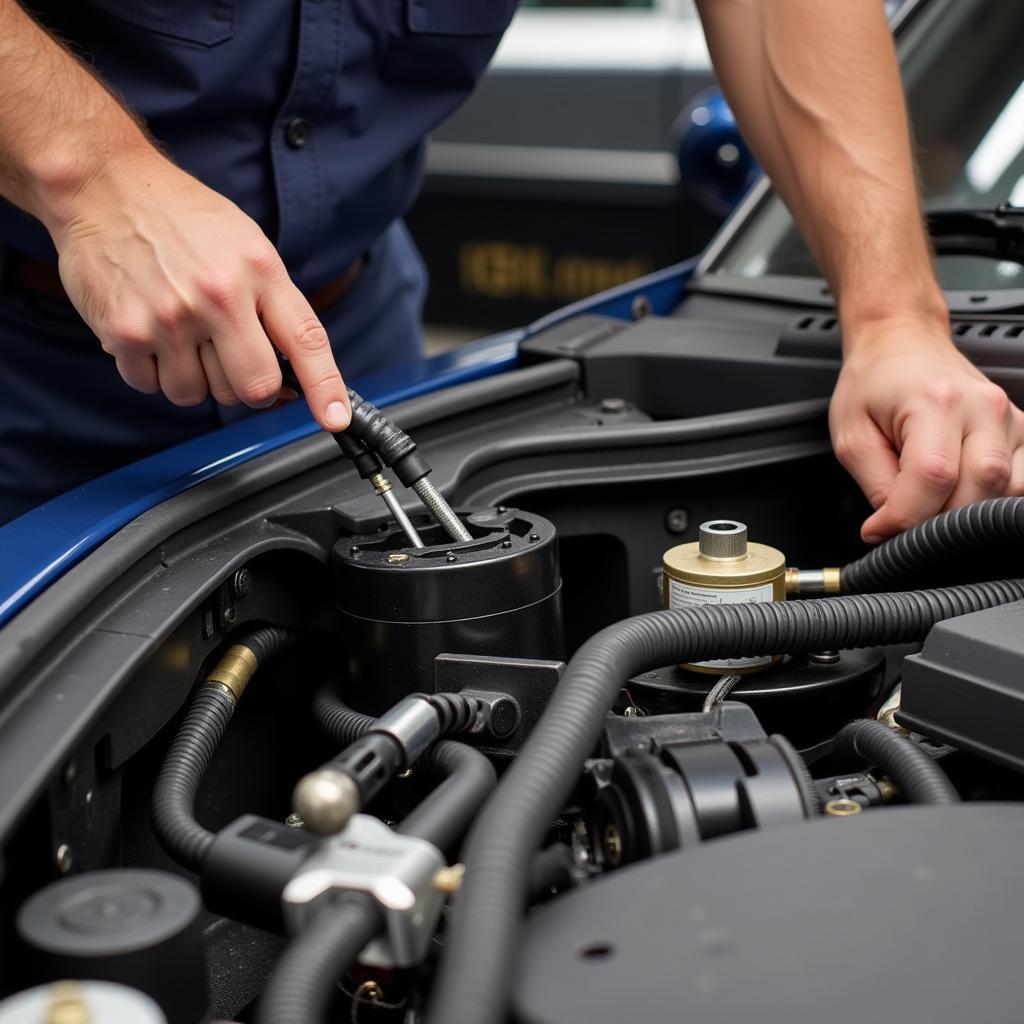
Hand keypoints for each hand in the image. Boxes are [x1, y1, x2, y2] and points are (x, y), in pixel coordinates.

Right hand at [49, 149, 349, 429]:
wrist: (104, 184)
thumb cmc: (182, 218)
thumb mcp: (247, 245)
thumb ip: (273, 306)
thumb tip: (292, 376)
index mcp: (258, 271)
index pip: (305, 340)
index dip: (326, 387)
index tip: (335, 418)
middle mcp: (217, 296)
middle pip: (253, 388)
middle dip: (248, 387)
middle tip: (232, 359)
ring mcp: (170, 317)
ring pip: (198, 395)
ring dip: (194, 379)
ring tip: (182, 335)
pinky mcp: (124, 332)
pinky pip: (151, 387)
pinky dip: (153, 372)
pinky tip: (150, 334)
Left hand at [829, 317, 1023, 541]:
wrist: (900, 345)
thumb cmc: (873, 384)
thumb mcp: (852, 438)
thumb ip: (875, 487)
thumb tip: (892, 529)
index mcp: (936, 401)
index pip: (933, 477)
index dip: (903, 516)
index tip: (878, 528)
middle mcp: (983, 407)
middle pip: (978, 489)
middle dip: (936, 519)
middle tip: (903, 516)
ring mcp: (1010, 418)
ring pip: (1006, 491)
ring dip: (965, 511)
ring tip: (929, 499)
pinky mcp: (1023, 432)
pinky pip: (1020, 484)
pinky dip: (990, 500)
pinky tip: (959, 493)